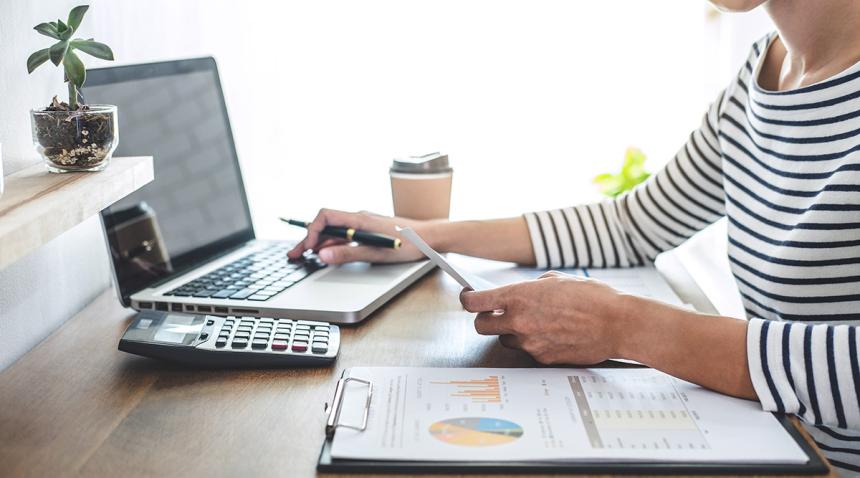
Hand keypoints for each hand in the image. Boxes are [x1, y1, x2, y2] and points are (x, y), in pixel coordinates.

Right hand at [286, 208, 434, 264]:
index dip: (312, 231)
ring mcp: (363, 223)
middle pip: (326, 224)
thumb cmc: (408, 244)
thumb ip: (348, 254)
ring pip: (334, 230)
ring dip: (319, 242)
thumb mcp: (377, 253)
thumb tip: (323, 255)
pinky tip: (327, 253)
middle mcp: (359, 218)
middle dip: (309, 239)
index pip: (326, 217)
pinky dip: (332, 243)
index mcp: (359, 219)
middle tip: (294, 254)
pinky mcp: (369, 230)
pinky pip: (345, 234)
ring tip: (305, 255)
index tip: (306, 248)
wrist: (430, 237)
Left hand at [459, 271, 636, 364]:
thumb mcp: (555, 280)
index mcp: (518, 297)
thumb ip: (529, 288)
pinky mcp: (542, 359)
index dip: (467, 300)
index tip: (469, 298)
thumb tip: (517, 295)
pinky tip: (552, 334)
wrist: (617, 323)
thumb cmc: (591, 297)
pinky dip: (534, 343)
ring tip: (536, 323)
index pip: (474, 303)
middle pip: (481, 326)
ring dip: (512, 333)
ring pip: (505, 340)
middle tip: (496, 314)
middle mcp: (519, 322)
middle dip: (486, 320)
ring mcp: (530, 343)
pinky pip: (527, 351)